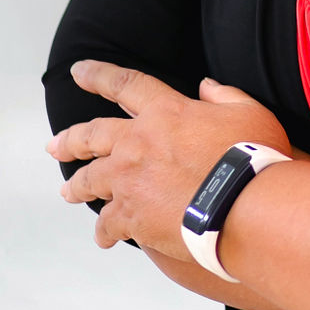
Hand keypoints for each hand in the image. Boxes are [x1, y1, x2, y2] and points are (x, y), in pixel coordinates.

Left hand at [45, 62, 292, 255]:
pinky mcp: (131, 216)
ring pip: (90, 180)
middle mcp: (138, 142)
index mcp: (166, 112)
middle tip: (55, 146)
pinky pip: (107, 223)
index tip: (78, 71)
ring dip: (76, 185)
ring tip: (67, 192)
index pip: (126, 84)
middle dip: (70, 140)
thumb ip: (225, 95)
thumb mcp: (249, 112)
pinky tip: (104, 238)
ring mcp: (130, 180)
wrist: (244, 206)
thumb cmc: (254, 158)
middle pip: (91, 135)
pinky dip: (104, 230)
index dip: (99, 75)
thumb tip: (206, 85)